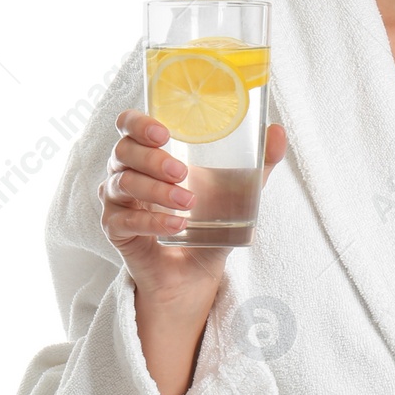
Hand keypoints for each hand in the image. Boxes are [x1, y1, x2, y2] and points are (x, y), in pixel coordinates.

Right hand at [100, 111, 288, 299]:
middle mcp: (127, 170)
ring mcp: (117, 199)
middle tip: (182, 172)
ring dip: (157, 191)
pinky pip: (125, 219)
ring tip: (188, 203)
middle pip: (124, 150)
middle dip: (153, 159)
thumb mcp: (239, 191)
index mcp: (150, 151)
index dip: (139, 123)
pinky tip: (177, 226)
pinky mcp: (115, 228)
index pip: (128, 123)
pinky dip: (153, 221)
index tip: (164, 133)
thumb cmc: (210, 220)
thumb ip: (258, 163)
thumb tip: (279, 131)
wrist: (195, 271)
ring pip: (124, 183)